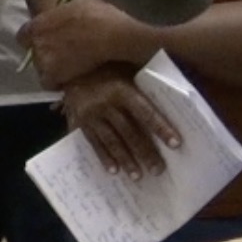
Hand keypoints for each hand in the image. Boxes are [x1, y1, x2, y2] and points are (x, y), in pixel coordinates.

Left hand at [20, 0, 153, 88]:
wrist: (112, 36)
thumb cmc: (99, 16)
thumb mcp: (78, 2)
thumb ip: (64, 9)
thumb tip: (66, 7)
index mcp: (38, 24)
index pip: (23, 37)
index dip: (35, 40)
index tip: (47, 42)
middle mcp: (36, 42)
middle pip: (35, 54)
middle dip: (47, 55)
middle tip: (64, 56)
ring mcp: (43, 60)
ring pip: (42, 69)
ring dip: (52, 70)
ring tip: (70, 69)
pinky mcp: (54, 75)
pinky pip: (50, 84)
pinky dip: (58, 83)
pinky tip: (70, 80)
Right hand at [57, 66, 177, 178]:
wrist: (66, 65)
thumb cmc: (104, 68)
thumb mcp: (124, 69)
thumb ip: (142, 82)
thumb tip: (170, 99)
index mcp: (122, 90)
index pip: (146, 113)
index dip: (161, 128)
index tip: (175, 144)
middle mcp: (106, 104)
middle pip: (129, 132)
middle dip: (145, 152)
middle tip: (158, 170)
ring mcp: (90, 115)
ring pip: (111, 141)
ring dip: (125, 160)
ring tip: (137, 176)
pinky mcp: (78, 122)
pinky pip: (93, 142)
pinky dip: (103, 157)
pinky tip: (113, 170)